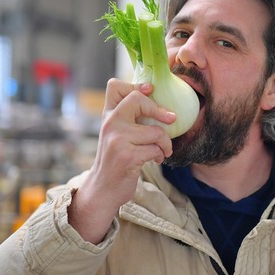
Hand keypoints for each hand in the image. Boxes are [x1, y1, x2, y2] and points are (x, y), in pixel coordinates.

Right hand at [68, 78, 174, 243]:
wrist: (103, 189)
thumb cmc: (116, 159)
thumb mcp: (116, 134)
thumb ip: (129, 117)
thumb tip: (153, 94)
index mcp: (108, 116)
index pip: (116, 86)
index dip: (136, 84)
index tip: (151, 91)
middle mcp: (110, 124)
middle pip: (138, 99)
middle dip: (159, 110)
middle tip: (171, 119)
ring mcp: (117, 140)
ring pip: (155, 131)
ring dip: (165, 143)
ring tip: (162, 150)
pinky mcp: (127, 157)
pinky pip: (156, 149)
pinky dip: (160, 155)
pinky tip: (156, 160)